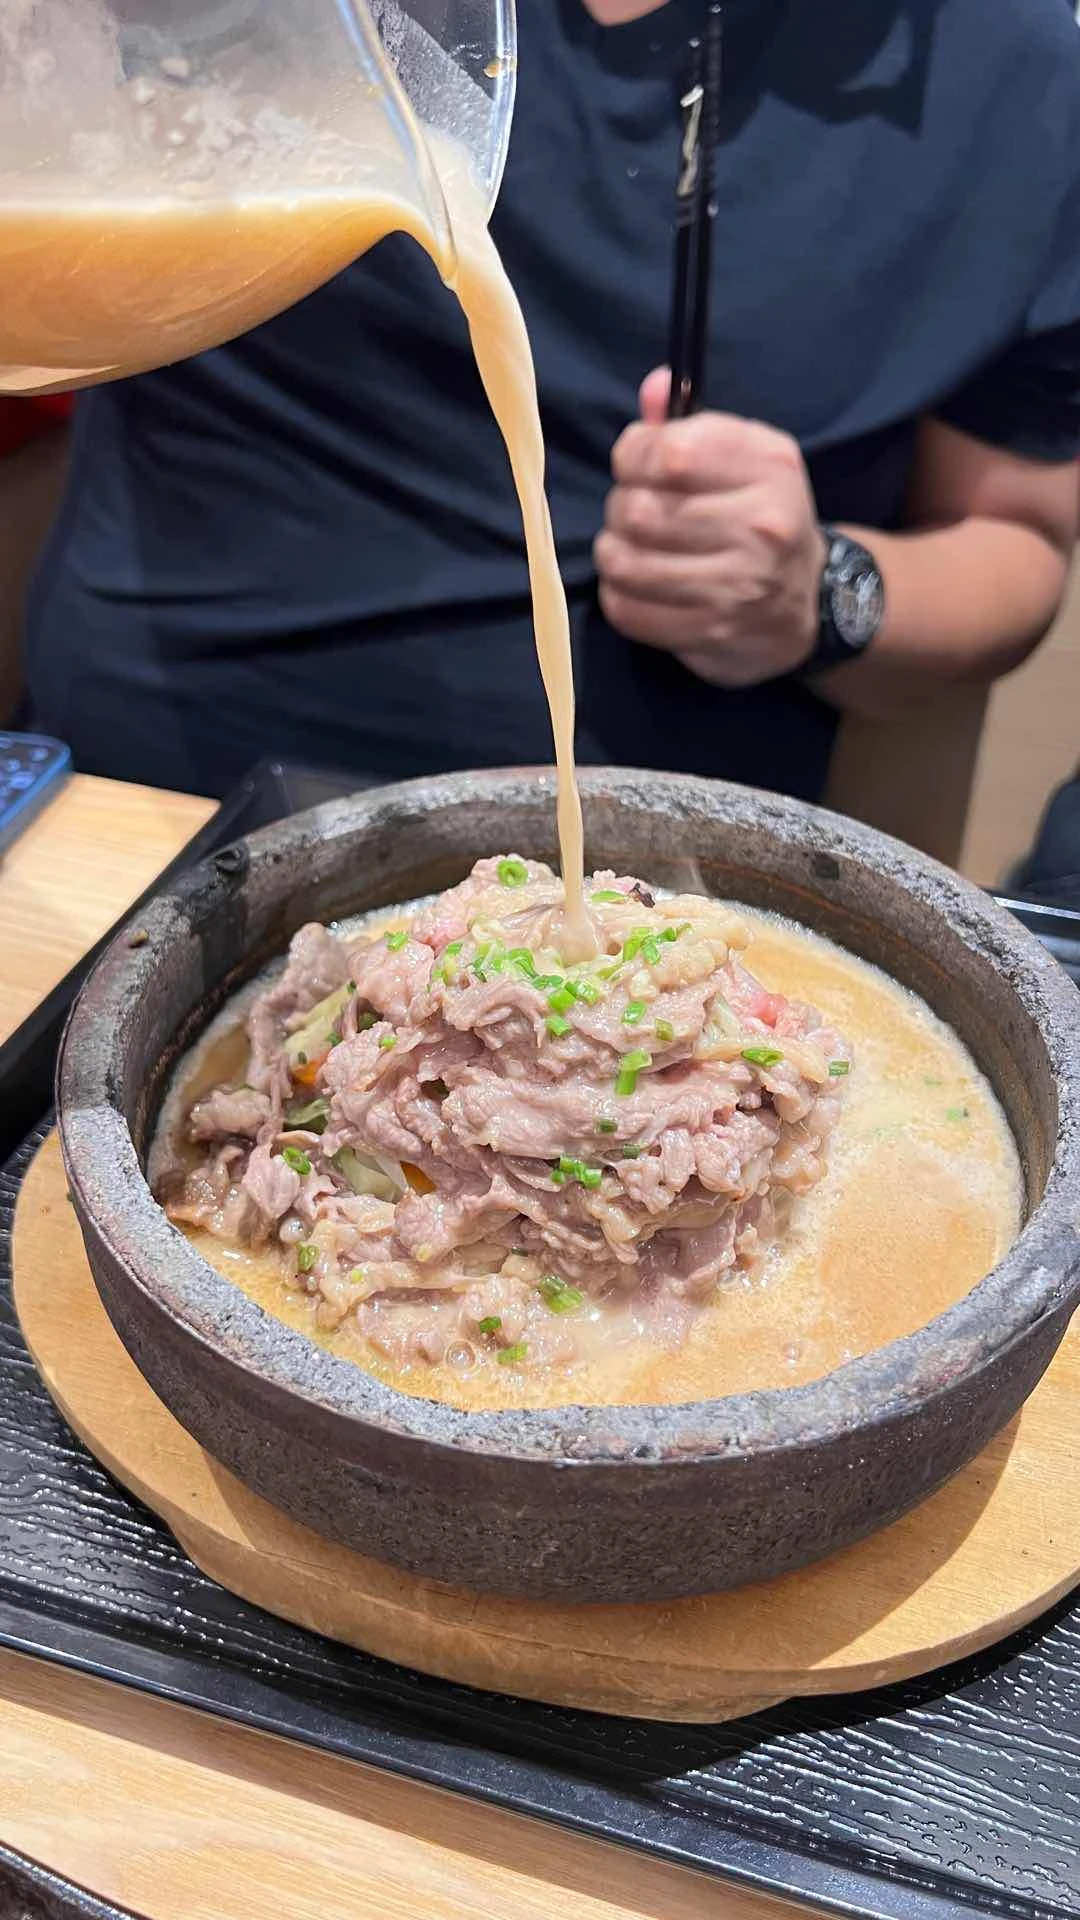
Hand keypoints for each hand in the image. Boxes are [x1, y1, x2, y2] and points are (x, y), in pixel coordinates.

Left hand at [594, 368, 827, 687]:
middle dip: (619, 508)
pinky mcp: (712, 631)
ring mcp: (738, 585)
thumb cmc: (762, 517)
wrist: (810, 602)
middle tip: (632, 514)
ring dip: (613, 554)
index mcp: (768, 466)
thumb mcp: (744, 458)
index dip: (632, 455)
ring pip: (625, 562)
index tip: (634, 466)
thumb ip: (690, 424)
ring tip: (628, 550)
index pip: (670, 452)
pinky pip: (628, 610)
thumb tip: (652, 388)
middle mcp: (760, 524)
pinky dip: (619, 596)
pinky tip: (637, 587)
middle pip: (638, 509)